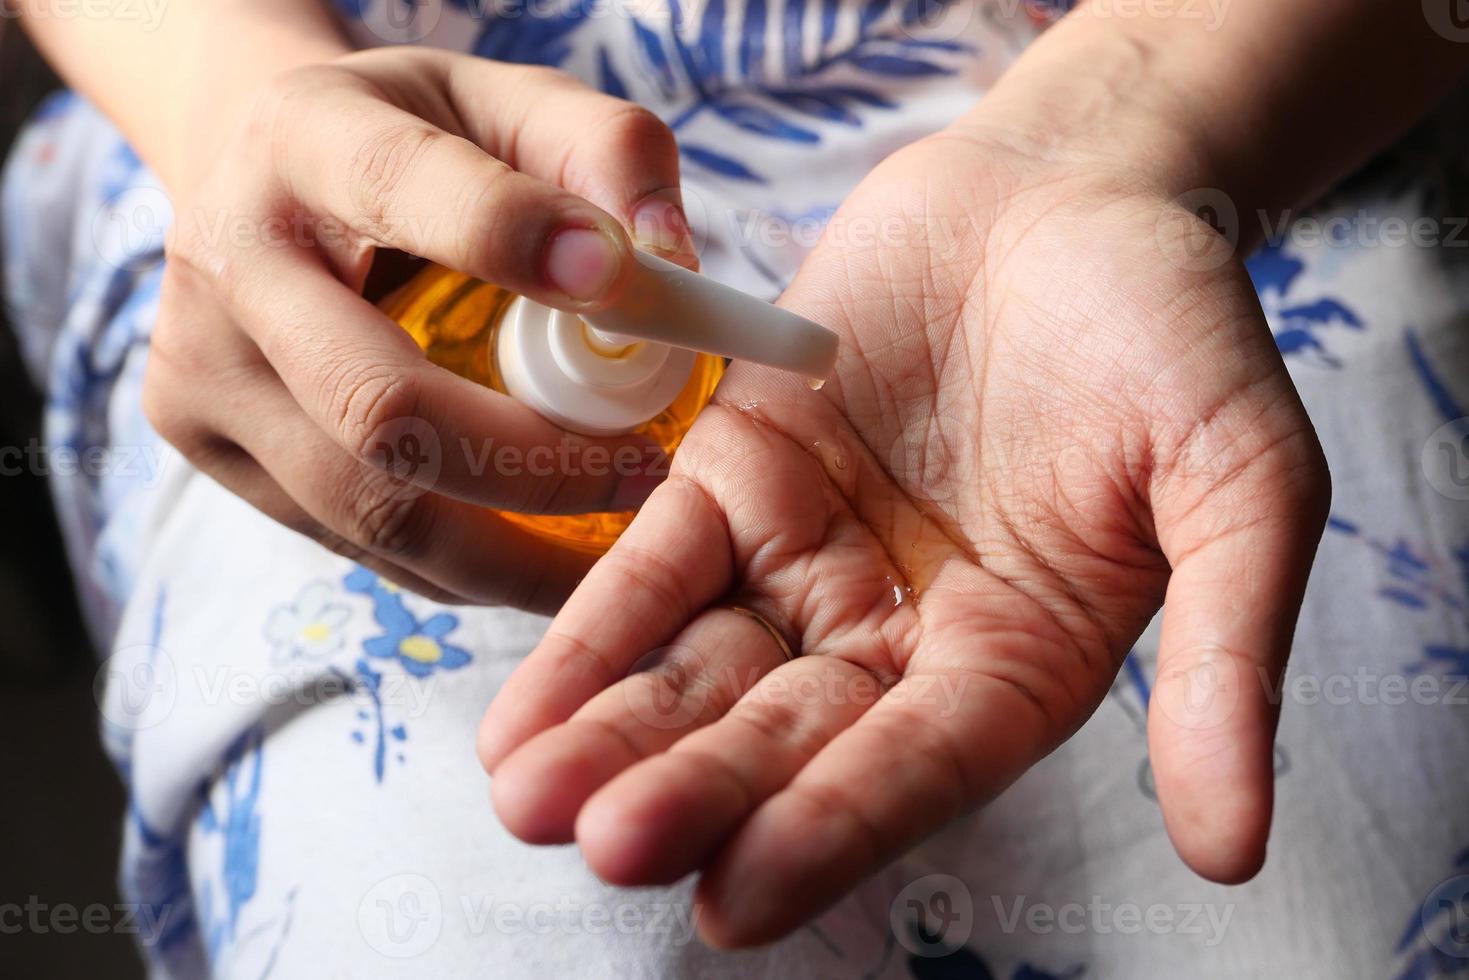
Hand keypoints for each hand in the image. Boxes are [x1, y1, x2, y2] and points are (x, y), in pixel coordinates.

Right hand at [144, 47, 694, 609]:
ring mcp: (204, 368)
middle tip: (649, 475)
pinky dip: (466, 568)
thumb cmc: (422, 142)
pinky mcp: (210, 447)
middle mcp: (231, 258)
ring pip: (369, 508)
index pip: (405, 189)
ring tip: (616, 548)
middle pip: (380, 406)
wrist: (269, 175)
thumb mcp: (514, 102)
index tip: (627, 283)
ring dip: (514, 552)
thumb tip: (667, 262)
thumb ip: (605, 151)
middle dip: (537, 465)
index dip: (514, 239)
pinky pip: (358, 544)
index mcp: (304, 137)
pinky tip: (540, 554)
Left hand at [476, 113, 1328, 941]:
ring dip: (617, 731)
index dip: (832, 830)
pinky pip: (656, 562)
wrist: (1071, 189)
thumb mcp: (1240, 485)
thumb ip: (1225, 654)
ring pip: (701, 664)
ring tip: (528, 797)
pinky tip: (523, 709)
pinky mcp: (738, 473)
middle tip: (609, 845)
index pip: (916, 767)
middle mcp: (900, 634)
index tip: (737, 897)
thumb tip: (1237, 851)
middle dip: (697, 789)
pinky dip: (594, 629)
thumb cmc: (1176, 331)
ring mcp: (808, 557)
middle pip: (786, 733)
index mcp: (1017, 662)